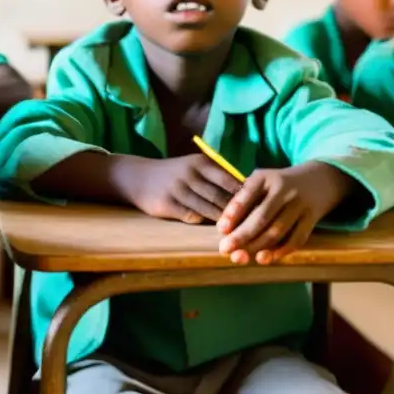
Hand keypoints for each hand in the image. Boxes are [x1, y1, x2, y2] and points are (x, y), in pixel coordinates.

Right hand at [127, 153, 242, 223]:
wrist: (138, 177)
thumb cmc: (173, 173)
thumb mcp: (193, 166)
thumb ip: (216, 175)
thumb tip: (246, 190)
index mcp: (199, 163)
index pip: (229, 180)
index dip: (243, 195)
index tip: (256, 207)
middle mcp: (189, 174)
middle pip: (220, 197)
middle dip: (235, 212)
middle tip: (250, 225)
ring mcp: (177, 189)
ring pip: (207, 209)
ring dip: (221, 221)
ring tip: (235, 231)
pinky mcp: (167, 204)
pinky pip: (190, 217)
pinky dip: (202, 223)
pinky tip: (210, 229)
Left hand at [217, 162, 354, 264]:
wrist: (319, 179)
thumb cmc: (279, 184)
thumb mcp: (262, 181)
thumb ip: (245, 199)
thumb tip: (226, 229)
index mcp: (265, 177)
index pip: (247, 194)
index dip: (233, 213)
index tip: (221, 229)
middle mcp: (283, 189)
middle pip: (261, 216)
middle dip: (241, 235)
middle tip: (225, 249)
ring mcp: (299, 204)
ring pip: (277, 231)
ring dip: (257, 246)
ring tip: (241, 257)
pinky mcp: (312, 218)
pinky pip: (296, 239)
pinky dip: (280, 251)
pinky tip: (264, 259)